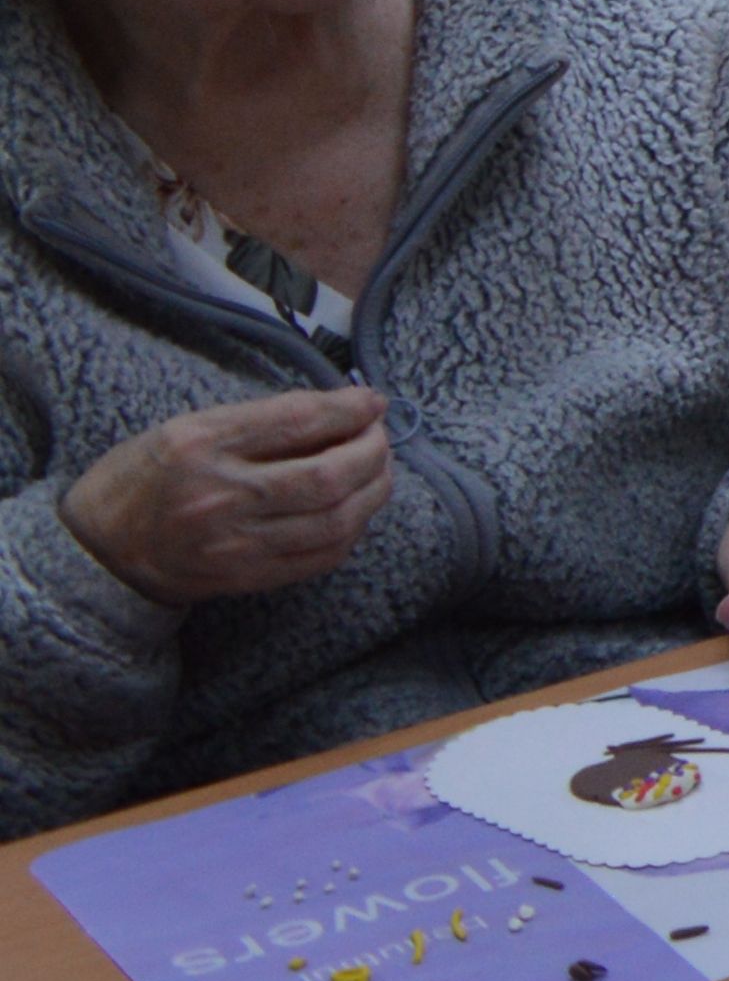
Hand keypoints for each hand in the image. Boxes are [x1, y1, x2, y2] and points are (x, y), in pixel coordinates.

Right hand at [63, 391, 392, 607]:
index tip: (373, 401)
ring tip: (377, 470)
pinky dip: (352, 530)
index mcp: (200, 445)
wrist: (97, 551)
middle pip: (327, 476)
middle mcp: (218, 497)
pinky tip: (354, 510)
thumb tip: (345, 407)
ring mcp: (233, 544)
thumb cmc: (144, 478)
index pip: (298, 420)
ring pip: (335, 521)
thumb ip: (264, 418)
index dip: (350, 408)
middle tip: (380, 437)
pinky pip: (321, 557)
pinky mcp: (244, 578)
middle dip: (372, 452)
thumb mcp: (189, 427)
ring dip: (373, 492)